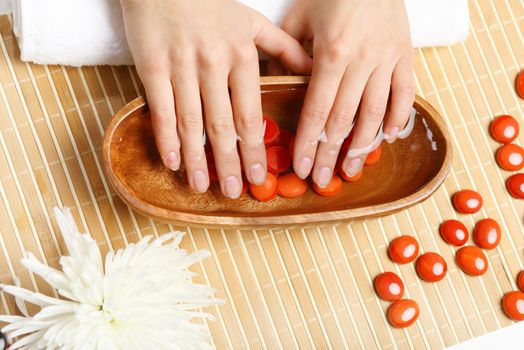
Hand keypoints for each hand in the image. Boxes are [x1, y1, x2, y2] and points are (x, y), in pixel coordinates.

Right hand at [120, 0, 311, 197]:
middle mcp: (214, 65)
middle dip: (231, 163)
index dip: (256, 150)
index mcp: (243, 56)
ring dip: (198, 159)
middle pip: (224, 126)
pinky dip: (166, 138)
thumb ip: (283, 47)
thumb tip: (311, 71)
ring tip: (203, 186)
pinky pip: (161, 109)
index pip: (251, 115)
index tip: (261, 176)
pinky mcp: (152, 66)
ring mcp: (182, 67)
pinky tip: (173, 162)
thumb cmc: (210, 3)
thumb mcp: (252, 20)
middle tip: (236, 191)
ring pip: (192, 123)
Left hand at [278, 0, 413, 186]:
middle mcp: (362, 61)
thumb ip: (284, 52)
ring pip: (376, 112)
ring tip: (350, 170)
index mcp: (332, 53)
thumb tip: (268, 83)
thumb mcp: (298, 16)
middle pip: (344, 120)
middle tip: (322, 180)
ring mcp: (388, 59)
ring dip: (362, 145)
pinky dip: (399, 118)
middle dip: (330, 153)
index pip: (317, 110)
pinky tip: (386, 138)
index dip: (308, 142)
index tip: (302, 167)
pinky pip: (406, 93)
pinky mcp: (406, 55)